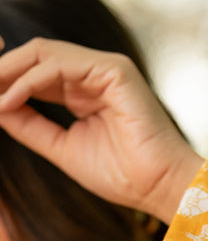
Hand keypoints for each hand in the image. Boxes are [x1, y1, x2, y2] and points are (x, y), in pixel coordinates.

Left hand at [0, 37, 203, 222]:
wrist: (158, 187)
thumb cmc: (122, 176)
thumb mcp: (62, 148)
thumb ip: (30, 126)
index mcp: (85, 90)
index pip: (36, 71)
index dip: (4, 78)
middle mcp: (95, 74)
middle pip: (34, 56)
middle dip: (1, 71)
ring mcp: (105, 68)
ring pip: (41, 53)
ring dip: (8, 73)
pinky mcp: (114, 70)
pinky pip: (58, 65)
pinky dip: (28, 81)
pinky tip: (10, 99)